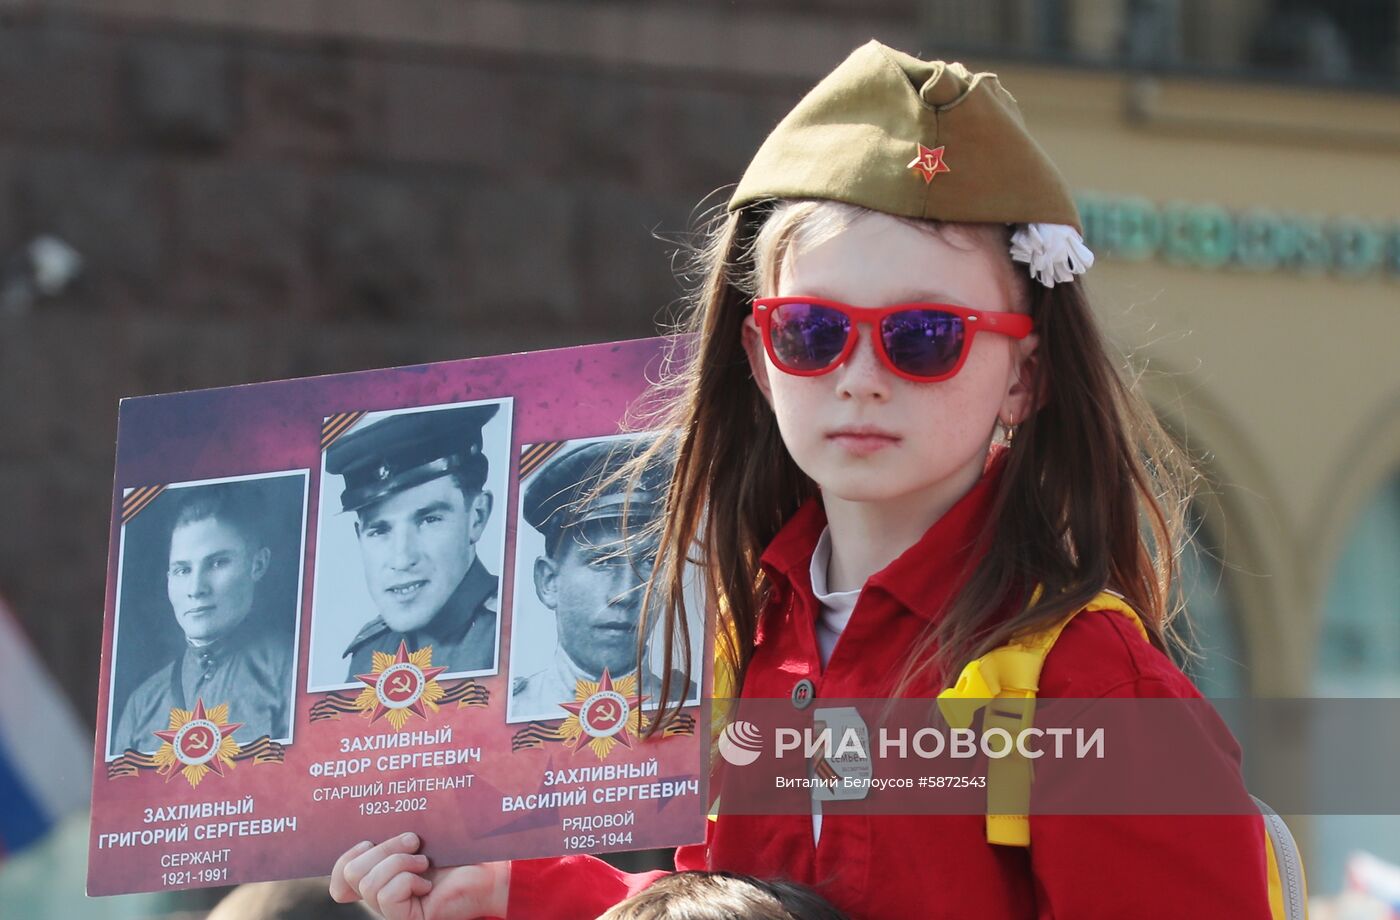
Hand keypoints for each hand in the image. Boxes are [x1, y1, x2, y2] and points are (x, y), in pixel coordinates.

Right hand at [329, 833, 509, 919]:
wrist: (489, 873)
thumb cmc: (459, 852)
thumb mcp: (421, 839)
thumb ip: (394, 836)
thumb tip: (368, 824)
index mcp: (381, 876)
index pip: (341, 880)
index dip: (343, 861)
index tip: (367, 842)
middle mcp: (381, 896)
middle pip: (352, 873)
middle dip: (382, 849)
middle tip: (414, 842)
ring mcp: (392, 911)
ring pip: (368, 882)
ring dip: (399, 863)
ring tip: (424, 862)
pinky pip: (387, 896)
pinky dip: (407, 880)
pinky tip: (427, 883)